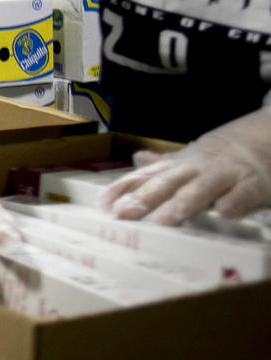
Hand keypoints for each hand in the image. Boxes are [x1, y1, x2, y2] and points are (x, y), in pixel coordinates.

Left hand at [101, 108, 270, 224]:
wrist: (263, 139)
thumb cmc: (219, 158)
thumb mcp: (188, 160)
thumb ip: (163, 166)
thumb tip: (136, 161)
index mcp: (178, 167)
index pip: (146, 177)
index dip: (124, 189)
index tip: (104, 205)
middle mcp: (196, 169)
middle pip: (167, 183)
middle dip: (144, 198)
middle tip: (125, 215)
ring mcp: (224, 176)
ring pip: (201, 189)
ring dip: (183, 204)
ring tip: (165, 221)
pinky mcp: (252, 185)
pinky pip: (243, 194)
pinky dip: (234, 202)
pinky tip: (224, 214)